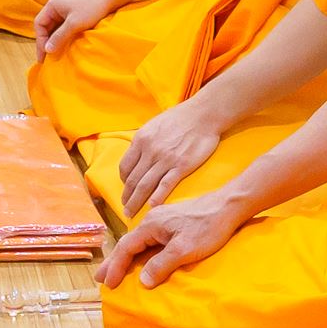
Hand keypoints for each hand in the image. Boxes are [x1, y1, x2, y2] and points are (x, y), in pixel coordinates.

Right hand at [33, 0, 117, 55]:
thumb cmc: (92, 6)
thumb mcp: (74, 24)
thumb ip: (60, 37)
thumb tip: (47, 50)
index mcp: (53, 4)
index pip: (39, 24)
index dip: (40, 41)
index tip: (43, 56)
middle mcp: (57, 5)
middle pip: (46, 26)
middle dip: (47, 42)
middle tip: (48, 58)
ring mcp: (66, 8)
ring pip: (56, 26)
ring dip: (56, 39)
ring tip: (57, 53)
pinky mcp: (76, 11)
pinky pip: (65, 25)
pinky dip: (64, 35)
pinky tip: (67, 44)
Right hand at [99, 188, 249, 289]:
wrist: (229, 206)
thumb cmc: (208, 226)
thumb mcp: (184, 249)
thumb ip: (161, 264)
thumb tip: (142, 281)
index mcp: (151, 225)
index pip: (126, 248)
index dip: (115, 267)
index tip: (108, 284)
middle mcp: (152, 220)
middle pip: (127, 244)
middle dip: (114, 262)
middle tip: (100, 279)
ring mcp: (162, 220)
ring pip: (138, 242)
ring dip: (125, 258)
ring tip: (115, 271)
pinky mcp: (172, 223)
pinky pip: (148, 240)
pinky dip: (139, 252)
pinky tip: (140, 258)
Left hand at [115, 94, 227, 217]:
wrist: (203, 114)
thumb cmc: (181, 118)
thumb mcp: (155, 125)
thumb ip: (145, 141)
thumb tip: (138, 154)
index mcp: (141, 140)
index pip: (125, 166)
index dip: (123, 181)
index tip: (126, 189)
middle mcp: (150, 151)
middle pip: (132, 180)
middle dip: (127, 197)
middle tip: (125, 209)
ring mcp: (165, 159)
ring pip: (144, 186)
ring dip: (135, 202)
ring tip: (132, 213)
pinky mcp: (181, 166)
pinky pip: (165, 185)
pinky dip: (156, 198)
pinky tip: (152, 208)